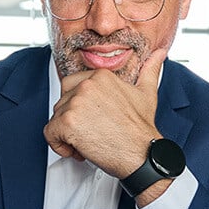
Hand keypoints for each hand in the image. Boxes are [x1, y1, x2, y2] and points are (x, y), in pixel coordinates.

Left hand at [43, 48, 166, 177]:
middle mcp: (86, 86)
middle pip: (62, 103)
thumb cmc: (141, 129)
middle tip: (93, 133)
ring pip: (56, 118)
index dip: (79, 107)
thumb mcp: (147, 93)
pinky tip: (79, 151)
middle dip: (73, 121)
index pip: (71, 86)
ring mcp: (75, 103)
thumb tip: (159, 54)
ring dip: (68, 134)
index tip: (94, 120)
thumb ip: (149, 70)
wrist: (141, 154)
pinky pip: (49, 133)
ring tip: (89, 142)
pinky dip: (59, 146)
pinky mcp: (67, 123)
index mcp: (100, 76)